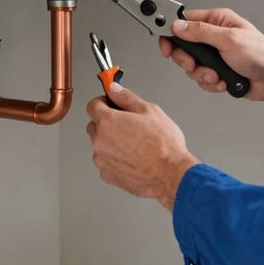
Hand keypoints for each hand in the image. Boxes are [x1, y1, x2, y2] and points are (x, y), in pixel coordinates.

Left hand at [86, 82, 199, 210]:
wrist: (171, 174)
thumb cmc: (163, 145)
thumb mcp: (149, 110)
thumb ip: (126, 97)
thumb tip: (114, 89)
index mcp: (108, 122)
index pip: (92, 105)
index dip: (103, 102)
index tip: (111, 103)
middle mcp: (100, 141)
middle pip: (94, 125)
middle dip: (107, 123)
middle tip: (128, 125)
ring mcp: (102, 160)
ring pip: (101, 145)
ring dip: (111, 142)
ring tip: (135, 144)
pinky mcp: (107, 175)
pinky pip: (106, 161)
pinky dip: (115, 158)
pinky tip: (133, 157)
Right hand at [159, 8, 263, 101]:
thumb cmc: (261, 55)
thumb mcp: (228, 40)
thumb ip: (201, 32)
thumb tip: (178, 26)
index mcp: (217, 21)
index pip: (184, 22)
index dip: (171, 33)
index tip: (165, 44)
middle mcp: (214, 36)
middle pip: (183, 47)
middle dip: (188, 60)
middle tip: (193, 64)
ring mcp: (215, 55)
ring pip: (191, 66)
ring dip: (202, 74)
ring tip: (217, 75)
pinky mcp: (217, 71)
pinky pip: (201, 78)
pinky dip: (210, 83)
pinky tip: (223, 81)